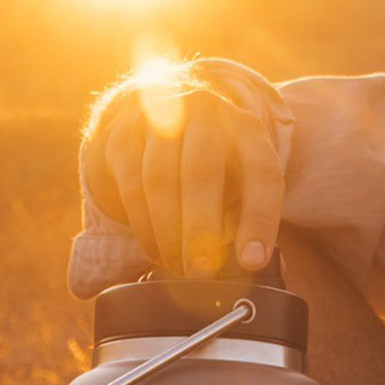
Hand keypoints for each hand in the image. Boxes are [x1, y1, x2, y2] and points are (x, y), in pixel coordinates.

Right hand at [83, 80, 284, 277]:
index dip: (259, 218)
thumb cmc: (213, 166)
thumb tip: (246, 263)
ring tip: (178, 268)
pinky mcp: (123, 136)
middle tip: (201, 272)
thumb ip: (243, 217)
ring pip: (160, 179)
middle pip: (202, 171)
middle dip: (200, 227)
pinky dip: (145, 227)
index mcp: (246, 127)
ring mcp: (160, 118)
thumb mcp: (238, 183)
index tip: (253, 261)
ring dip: (168, 233)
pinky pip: (132, 186)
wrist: (161, 121)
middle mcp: (204, 112)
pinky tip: (157, 252)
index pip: (262, 171)